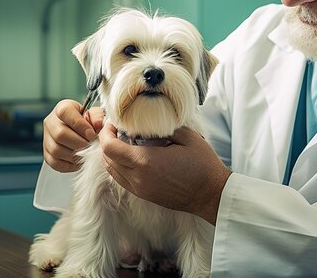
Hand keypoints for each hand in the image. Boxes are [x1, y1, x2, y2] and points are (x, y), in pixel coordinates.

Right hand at [43, 99, 103, 172]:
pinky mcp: (47, 155)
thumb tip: (97, 125)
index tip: (92, 134)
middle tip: (92, 146)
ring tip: (87, 154)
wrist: (83, 133)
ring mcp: (47, 139)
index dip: (80, 125)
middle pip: (60, 134)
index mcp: (62, 108)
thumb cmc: (90, 122)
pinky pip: (55, 163)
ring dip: (75, 155)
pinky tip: (79, 161)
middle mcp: (51, 122)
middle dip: (80, 143)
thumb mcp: (95, 115)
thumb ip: (98, 117)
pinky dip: (69, 165)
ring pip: (56, 150)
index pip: (65, 112)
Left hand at [100, 124, 230, 224]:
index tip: (113, 124)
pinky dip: (120, 167)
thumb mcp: (187, 136)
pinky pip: (122, 180)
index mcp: (145, 161)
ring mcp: (140, 189)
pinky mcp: (144, 195)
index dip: (106, 134)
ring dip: (112, 156)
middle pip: (107, 159)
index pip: (109, 148)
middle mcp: (138, 178)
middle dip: (107, 142)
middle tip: (117, 130)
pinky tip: (132, 157)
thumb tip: (149, 120)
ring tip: (123, 142)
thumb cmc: (202, 165)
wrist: (211, 194)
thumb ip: (164, 126)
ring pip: (112, 171)